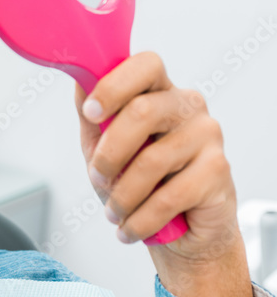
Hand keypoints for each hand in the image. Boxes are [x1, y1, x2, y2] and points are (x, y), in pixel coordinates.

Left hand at [75, 52, 253, 296]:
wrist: (181, 232)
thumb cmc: (138, 182)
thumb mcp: (103, 147)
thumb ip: (92, 117)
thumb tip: (78, 83)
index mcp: (158, 91)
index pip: (144, 65)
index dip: (113, 85)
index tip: (91, 112)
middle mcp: (187, 105)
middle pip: (142, 111)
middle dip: (109, 153)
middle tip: (97, 178)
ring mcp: (207, 135)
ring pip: (152, 160)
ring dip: (122, 196)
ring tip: (114, 212)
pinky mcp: (218, 170)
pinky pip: (168, 196)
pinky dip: (140, 219)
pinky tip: (130, 228)